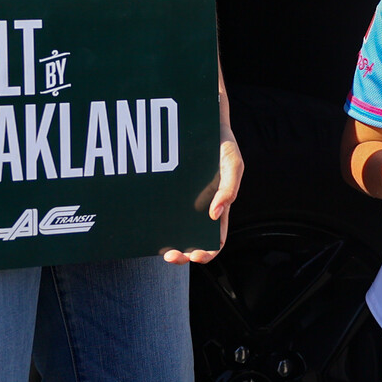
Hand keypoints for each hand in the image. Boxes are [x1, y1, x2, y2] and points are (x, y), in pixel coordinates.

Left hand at [164, 131, 242, 264]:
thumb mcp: (233, 164)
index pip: (215, 241)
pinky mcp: (170, 192)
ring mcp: (184, 202)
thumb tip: (215, 214)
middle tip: (170, 256)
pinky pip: (162, 213)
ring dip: (169, 246)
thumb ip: (229, 189)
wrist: (204, 124)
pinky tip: (148, 226)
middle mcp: (201, 210)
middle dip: (183, 255)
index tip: (196, 256)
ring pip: (176, 233)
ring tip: (160, 249)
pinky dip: (157, 225)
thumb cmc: (223, 146)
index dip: (207, 253)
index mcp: (220, 209)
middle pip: (193, 242)